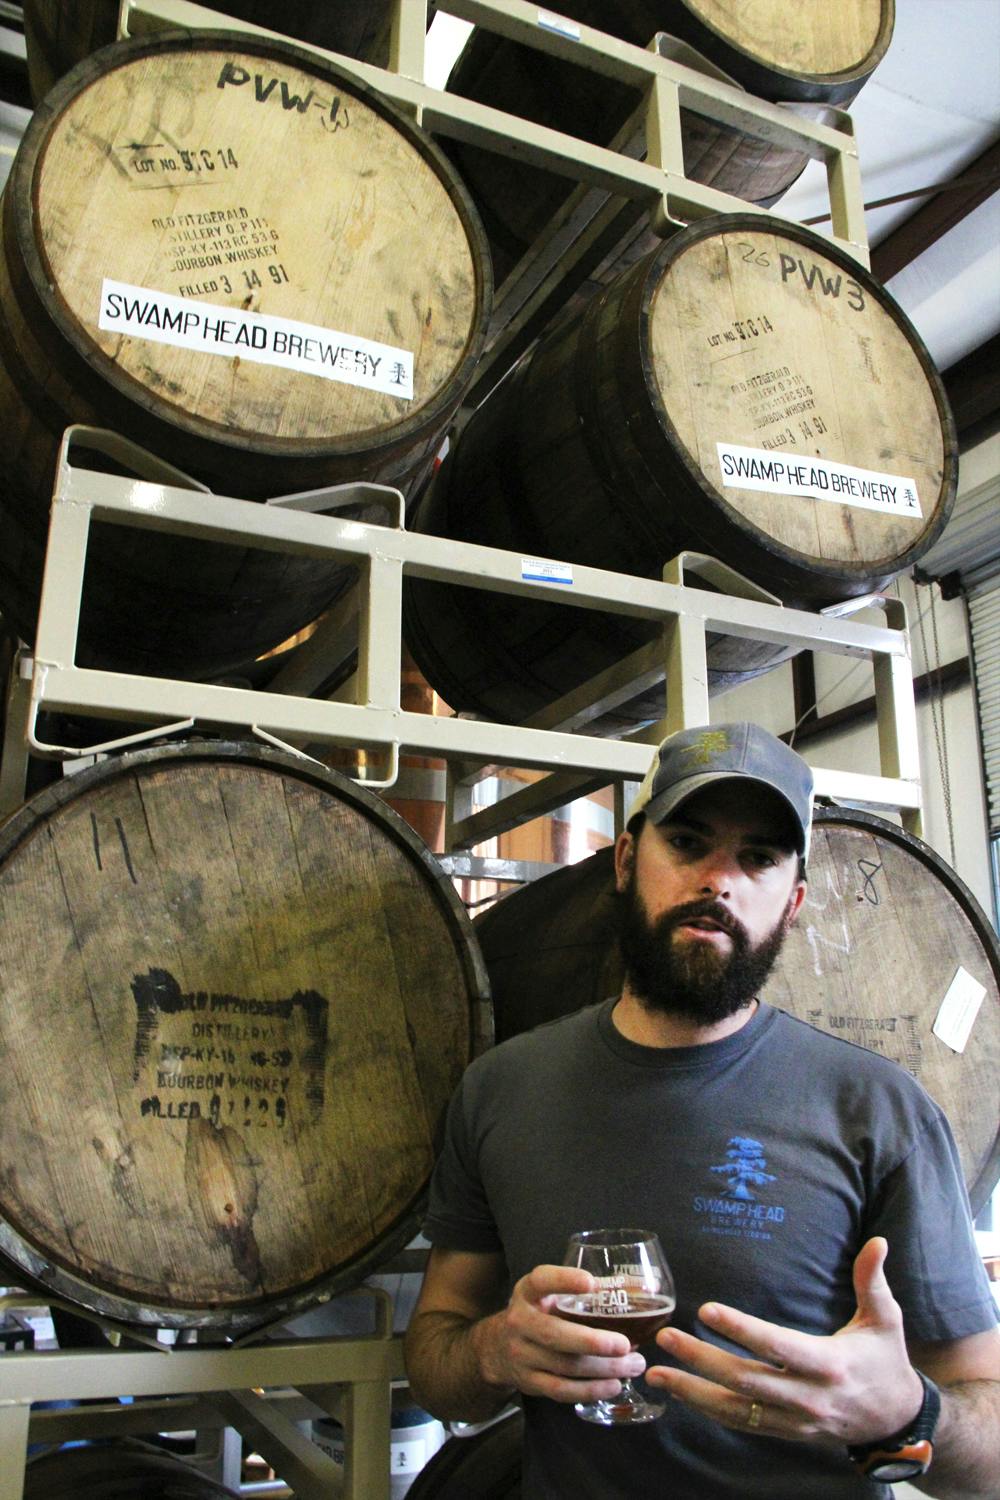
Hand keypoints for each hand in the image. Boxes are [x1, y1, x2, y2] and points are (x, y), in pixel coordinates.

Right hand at [472, 1264, 647, 1404]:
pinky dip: (590, 1390)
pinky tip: (613, 1385)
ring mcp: (521, 1354)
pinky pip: (561, 1390)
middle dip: (593, 1342)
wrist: (497, 1348)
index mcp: (527, 1292)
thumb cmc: (536, 1314)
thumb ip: (574, 1293)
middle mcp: (520, 1321)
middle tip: (626, 1345)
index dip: (564, 1280)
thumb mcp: (544, 1295)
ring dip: (603, 1369)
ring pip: (565, 1366)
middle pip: (555, 1334)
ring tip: (633, 1365)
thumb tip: (628, 1294)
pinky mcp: (529, 1382)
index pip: (541, 1281)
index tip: (591, 1283)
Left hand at [646, 1237, 923, 1443]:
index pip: (777, 1345)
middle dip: (701, 1360)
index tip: (707, 1310)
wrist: (896, 1421)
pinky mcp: (786, 1431)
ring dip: (693, 1392)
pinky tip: (680, 1394)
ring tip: (657, 1373)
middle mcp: (807, 1396)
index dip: (741, 1329)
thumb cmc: (885, 1360)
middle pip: (746, 1379)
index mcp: (829, 1363)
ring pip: (736, 1409)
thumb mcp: (886, 1319)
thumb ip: (873, 1280)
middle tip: (665, 1337)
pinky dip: (709, 1410)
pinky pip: (742, 1423)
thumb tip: (877, 1240)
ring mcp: (794, 1419)